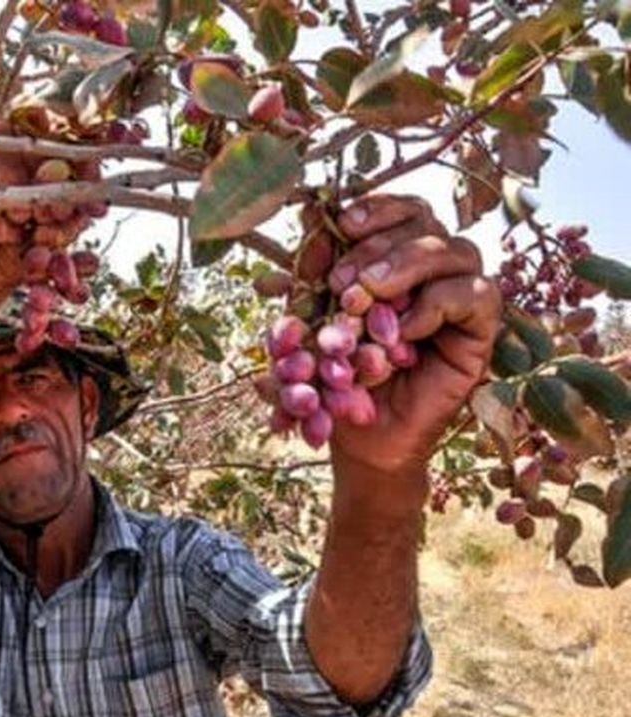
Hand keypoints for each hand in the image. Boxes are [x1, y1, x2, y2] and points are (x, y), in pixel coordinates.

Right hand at [0, 123, 97, 297]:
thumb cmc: (20, 253)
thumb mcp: (53, 244)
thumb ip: (72, 226)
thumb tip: (95, 224)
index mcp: (46, 158)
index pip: (67, 138)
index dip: (81, 156)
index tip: (92, 178)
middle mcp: (14, 149)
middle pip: (35, 140)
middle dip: (51, 178)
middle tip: (56, 213)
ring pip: (2, 152)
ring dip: (18, 191)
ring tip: (24, 224)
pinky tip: (3, 232)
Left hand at [323, 195, 502, 472]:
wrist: (359, 436)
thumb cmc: (334, 376)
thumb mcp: (312, 320)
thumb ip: (312, 271)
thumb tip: (310, 209)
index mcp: (393, 256)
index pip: (400, 209)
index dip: (376, 208)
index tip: (342, 223)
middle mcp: (432, 268)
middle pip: (426, 221)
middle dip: (379, 245)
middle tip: (343, 282)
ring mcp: (460, 295)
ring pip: (455, 250)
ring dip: (406, 267)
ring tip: (366, 297)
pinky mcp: (480, 330)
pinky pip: (475, 295)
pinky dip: (436, 304)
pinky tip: (402, 331)